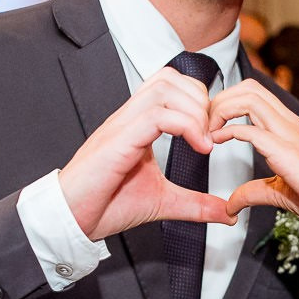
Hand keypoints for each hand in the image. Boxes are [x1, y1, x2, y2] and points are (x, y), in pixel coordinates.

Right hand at [57, 67, 236, 241]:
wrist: (72, 220)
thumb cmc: (105, 204)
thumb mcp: (163, 202)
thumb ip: (195, 203)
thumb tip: (227, 213)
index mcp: (138, 124)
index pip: (170, 84)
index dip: (199, 100)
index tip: (212, 132)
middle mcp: (129, 118)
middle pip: (169, 77)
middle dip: (200, 100)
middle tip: (211, 134)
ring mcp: (121, 126)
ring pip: (164, 88)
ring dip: (194, 111)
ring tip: (205, 141)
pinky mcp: (117, 141)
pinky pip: (155, 115)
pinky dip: (184, 125)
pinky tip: (198, 147)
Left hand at [210, 80, 298, 237]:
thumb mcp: (281, 191)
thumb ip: (254, 191)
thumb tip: (231, 205)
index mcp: (289, 126)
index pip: (253, 94)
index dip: (225, 102)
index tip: (210, 125)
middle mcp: (289, 123)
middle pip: (247, 87)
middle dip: (219, 100)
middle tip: (204, 126)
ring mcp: (291, 134)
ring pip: (249, 98)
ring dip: (221, 110)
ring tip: (208, 132)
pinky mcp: (290, 153)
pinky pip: (252, 130)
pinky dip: (229, 132)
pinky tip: (218, 143)